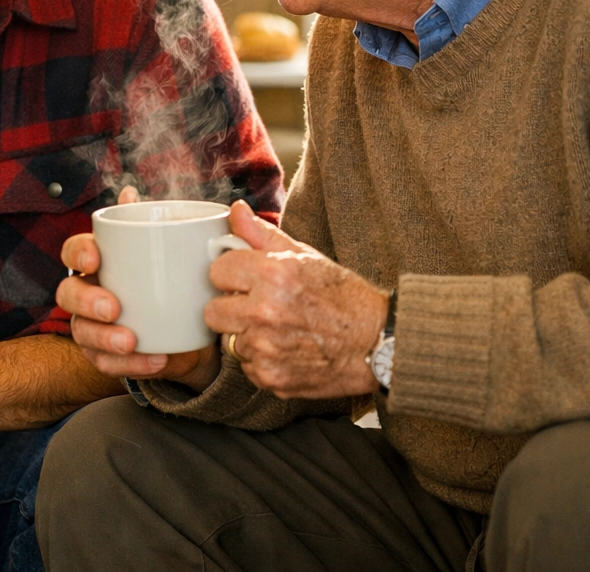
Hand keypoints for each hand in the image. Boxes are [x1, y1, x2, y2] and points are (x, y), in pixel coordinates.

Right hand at [57, 187, 219, 392]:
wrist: (191, 328)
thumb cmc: (169, 282)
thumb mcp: (168, 252)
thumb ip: (150, 222)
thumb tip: (129, 191)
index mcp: (97, 263)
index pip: (73, 251)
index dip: (78, 253)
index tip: (96, 258)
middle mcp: (87, 293)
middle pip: (67, 294)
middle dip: (86, 301)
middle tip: (113, 307)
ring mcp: (92, 327)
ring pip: (81, 332)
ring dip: (104, 338)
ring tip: (132, 341)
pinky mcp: (106, 357)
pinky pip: (105, 364)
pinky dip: (128, 365)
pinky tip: (154, 360)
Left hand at [206, 201, 387, 398]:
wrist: (377, 344)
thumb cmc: (345, 298)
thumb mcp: (307, 257)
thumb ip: (263, 236)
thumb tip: (236, 211)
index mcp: (272, 274)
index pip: (216, 272)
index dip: (231, 276)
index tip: (244, 281)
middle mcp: (264, 311)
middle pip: (212, 311)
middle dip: (231, 308)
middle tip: (256, 308)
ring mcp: (266, 348)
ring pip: (229, 341)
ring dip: (247, 337)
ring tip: (278, 330)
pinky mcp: (271, 377)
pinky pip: (247, 367)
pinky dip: (262, 361)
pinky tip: (286, 350)